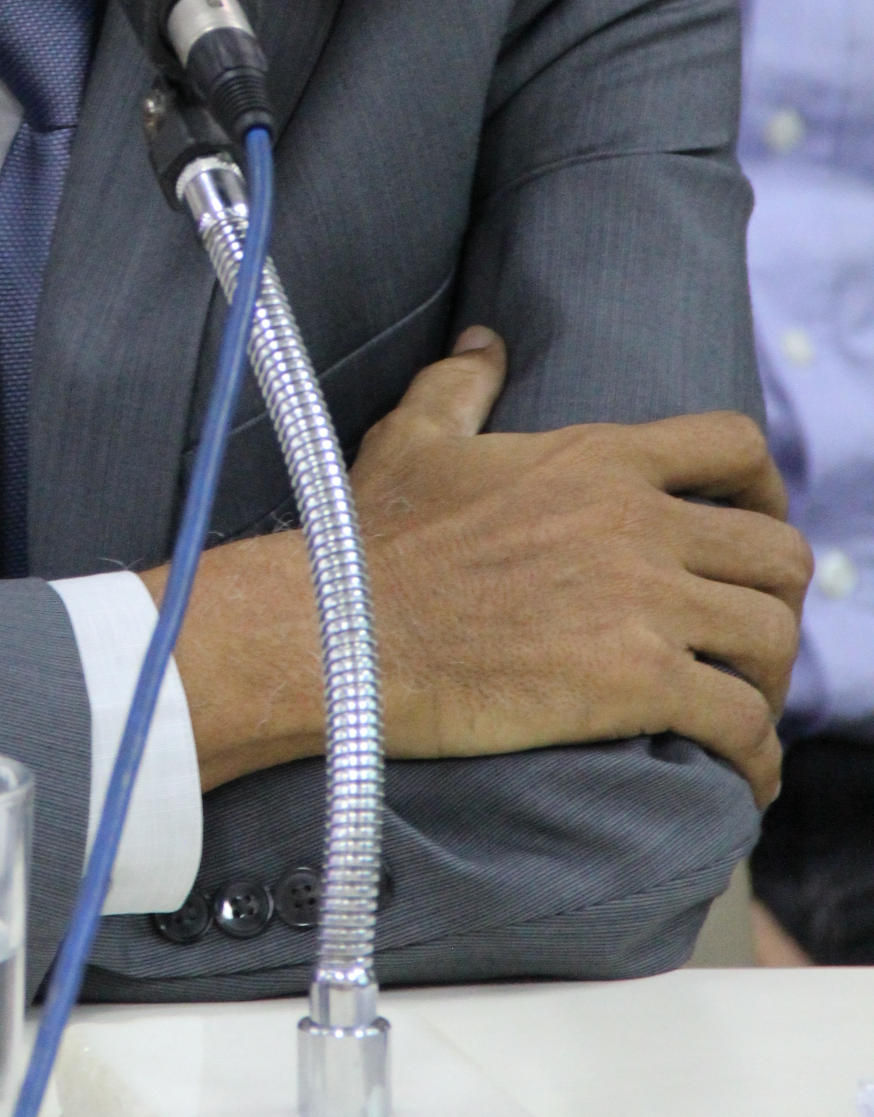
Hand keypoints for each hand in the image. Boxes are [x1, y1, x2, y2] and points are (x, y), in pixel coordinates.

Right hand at [150, 330, 806, 807]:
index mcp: (598, 458)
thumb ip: (461, 384)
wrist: (337, 630)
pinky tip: (742, 774)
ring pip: (773, 637)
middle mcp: (637, 522)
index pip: (735, 447)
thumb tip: (484, 342)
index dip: (765, 489)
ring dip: (770, 679)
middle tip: (746, 636)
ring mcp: (643, 602)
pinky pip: (743, 722)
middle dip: (777, 598)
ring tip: (743, 707)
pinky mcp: (636, 682)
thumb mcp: (414, 439)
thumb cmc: (366, 539)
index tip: (752, 523)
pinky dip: (758, 756)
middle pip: (778, 552)